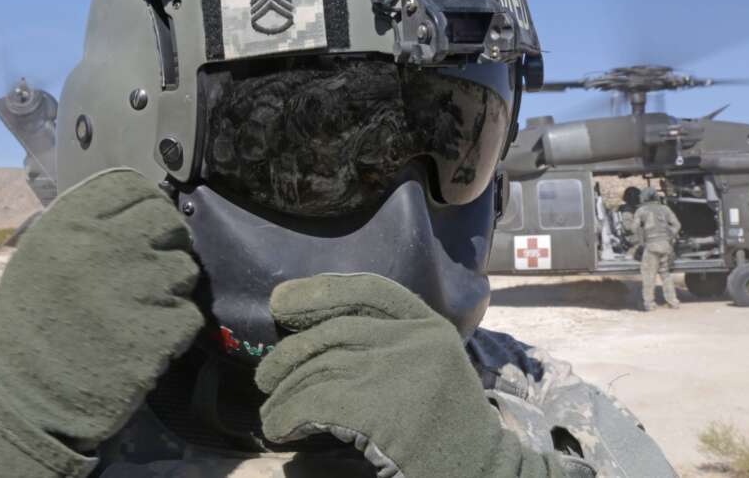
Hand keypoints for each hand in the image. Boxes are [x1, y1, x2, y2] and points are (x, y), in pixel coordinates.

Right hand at [0, 168, 203, 444]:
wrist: (22, 396)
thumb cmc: (32, 322)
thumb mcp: (41, 255)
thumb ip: (87, 224)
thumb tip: (143, 204)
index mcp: (69, 222)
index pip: (134, 186)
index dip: (147, 206)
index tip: (145, 228)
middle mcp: (104, 245)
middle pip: (169, 221)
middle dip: (168, 243)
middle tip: (152, 269)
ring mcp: (135, 287)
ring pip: (185, 269)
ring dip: (171, 289)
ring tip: (139, 311)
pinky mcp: (157, 329)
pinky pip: (189, 314)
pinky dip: (174, 329)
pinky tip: (144, 340)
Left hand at [257, 274, 567, 477]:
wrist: (482, 475)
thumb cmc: (449, 430)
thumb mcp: (430, 369)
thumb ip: (389, 345)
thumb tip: (315, 335)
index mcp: (431, 326)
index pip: (370, 289)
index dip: (320, 290)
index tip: (281, 300)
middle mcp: (417, 340)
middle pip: (337, 330)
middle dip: (292, 351)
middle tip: (265, 375)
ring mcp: (400, 371)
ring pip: (322, 367)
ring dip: (285, 392)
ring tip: (271, 412)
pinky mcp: (382, 409)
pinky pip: (317, 402)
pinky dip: (289, 415)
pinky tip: (281, 428)